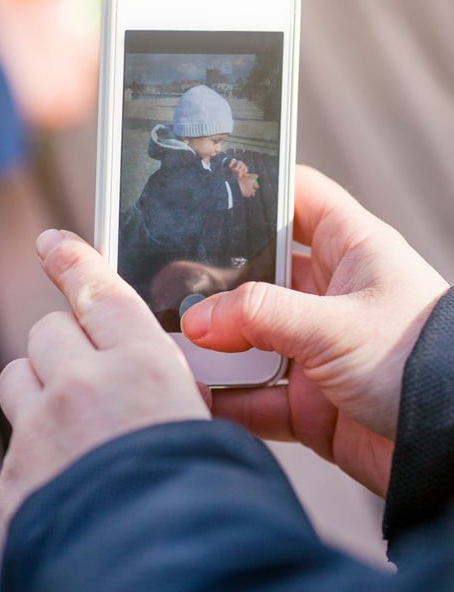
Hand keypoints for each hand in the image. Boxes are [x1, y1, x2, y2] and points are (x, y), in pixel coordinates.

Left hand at [0, 230, 208, 522]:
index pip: (97, 290)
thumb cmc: (204, 501)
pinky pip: (16, 436)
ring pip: (19, 373)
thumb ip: (165, 390)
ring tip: (71, 421)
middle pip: (49, 329)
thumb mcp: (204, 427)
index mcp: (141, 363)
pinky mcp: (16, 473)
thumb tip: (142, 381)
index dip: (73, 259)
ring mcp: (41, 427)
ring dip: (39, 386)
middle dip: (66, 344)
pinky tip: (67, 473)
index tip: (51, 242)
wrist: (164, 576)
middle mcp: (83, 382)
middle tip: (89, 374)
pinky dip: (35, 444)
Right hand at [181, 165, 448, 495]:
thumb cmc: (422, 361)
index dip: (259, 187)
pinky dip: (228, 400)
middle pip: (260, 270)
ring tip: (169, 343)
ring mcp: (320, 349)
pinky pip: (257, 397)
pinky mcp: (313, 404)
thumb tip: (194, 320)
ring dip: (216, 345)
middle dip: (215, 279)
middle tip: (168, 281)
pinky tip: (195, 396)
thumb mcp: (336, 325)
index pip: (299, 197)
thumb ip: (260, 315)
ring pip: (251, 337)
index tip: (206, 189)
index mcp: (352, 250)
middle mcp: (333, 294)